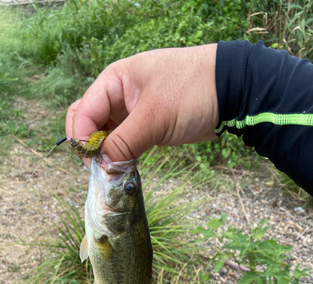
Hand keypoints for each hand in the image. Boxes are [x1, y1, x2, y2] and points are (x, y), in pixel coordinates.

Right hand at [66, 44, 218, 163]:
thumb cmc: (191, 91)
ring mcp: (132, 112)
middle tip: (98, 169)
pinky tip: (124, 170)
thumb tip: (101, 167)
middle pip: (89, 123)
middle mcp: (119, 95)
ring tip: (112, 173)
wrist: (230, 92)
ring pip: (106, 136)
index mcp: (114, 81)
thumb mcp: (155, 116)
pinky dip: (121, 156)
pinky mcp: (146, 127)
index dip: (82, 138)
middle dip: (89, 146)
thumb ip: (124, 142)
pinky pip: (124, 143)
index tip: (92, 163)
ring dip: (105, 154)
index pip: (84, 111)